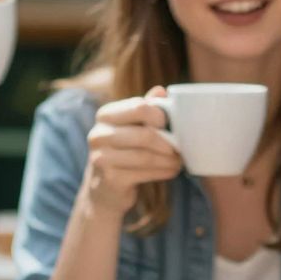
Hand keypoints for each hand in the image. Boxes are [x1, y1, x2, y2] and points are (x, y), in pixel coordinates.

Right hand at [80, 90, 182, 218]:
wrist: (104, 189)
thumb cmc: (123, 152)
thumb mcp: (130, 128)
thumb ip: (144, 110)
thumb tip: (161, 91)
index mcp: (105, 115)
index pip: (139, 107)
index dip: (161, 116)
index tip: (172, 126)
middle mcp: (99, 134)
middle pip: (145, 134)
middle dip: (169, 142)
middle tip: (181, 147)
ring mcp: (101, 158)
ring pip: (146, 156)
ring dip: (169, 160)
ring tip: (179, 160)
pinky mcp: (110, 179)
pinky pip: (145, 173)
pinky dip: (163, 172)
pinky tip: (171, 170)